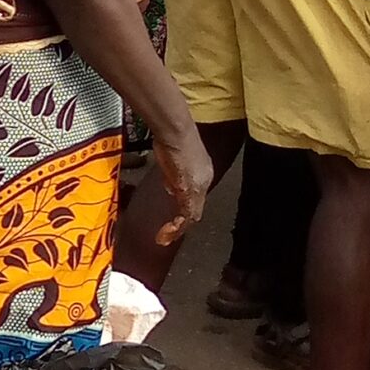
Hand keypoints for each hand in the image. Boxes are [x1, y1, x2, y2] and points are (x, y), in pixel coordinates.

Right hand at [149, 125, 212, 245]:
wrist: (176, 132)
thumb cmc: (171, 137)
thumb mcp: (172, 157)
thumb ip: (174, 172)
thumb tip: (171, 185)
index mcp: (203, 173)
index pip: (195, 196)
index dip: (183, 208)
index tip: (172, 218)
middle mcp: (204, 181)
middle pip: (194, 207)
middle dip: (181, 222)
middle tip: (167, 233)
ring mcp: (198, 187)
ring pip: (191, 214)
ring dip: (177, 229)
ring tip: (164, 236)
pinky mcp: (190, 191)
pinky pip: (186, 216)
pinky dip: (176, 228)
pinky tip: (166, 233)